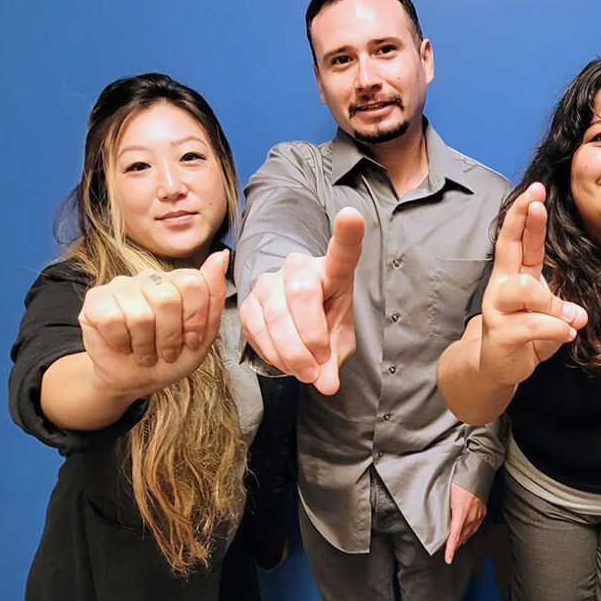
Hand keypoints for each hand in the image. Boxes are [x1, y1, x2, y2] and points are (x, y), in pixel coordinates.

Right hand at [78, 250, 227, 397]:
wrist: (134, 379)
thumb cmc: (169, 358)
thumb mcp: (203, 337)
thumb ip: (214, 297)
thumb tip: (221, 256)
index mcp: (177, 282)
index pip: (194, 282)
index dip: (195, 319)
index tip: (191, 340)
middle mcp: (149, 278)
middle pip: (167, 299)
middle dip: (170, 336)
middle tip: (165, 351)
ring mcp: (120, 286)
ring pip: (140, 315)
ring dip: (146, 345)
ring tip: (145, 352)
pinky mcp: (95, 300)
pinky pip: (113, 321)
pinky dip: (123, 343)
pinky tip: (124, 345)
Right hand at [239, 208, 364, 394]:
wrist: (294, 323)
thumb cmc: (325, 323)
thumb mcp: (339, 342)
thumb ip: (335, 361)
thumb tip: (327, 385)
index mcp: (333, 271)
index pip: (342, 251)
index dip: (347, 234)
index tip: (351, 215)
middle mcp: (299, 268)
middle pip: (302, 292)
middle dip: (310, 336)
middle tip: (319, 367)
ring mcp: (270, 281)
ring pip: (276, 314)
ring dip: (291, 352)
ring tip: (306, 373)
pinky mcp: (248, 301)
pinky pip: (256, 328)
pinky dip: (273, 354)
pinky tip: (286, 363)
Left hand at [444, 482, 486, 563]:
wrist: (478, 470)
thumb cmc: (461, 479)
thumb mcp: (447, 494)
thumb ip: (444, 509)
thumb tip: (439, 519)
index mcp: (461, 513)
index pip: (455, 536)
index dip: (451, 549)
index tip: (448, 559)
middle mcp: (472, 516)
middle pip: (462, 536)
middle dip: (453, 544)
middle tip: (444, 547)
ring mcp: (479, 514)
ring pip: (469, 532)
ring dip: (461, 538)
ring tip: (454, 541)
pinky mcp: (483, 511)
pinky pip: (475, 526)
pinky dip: (469, 531)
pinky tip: (466, 531)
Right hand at [478, 183, 588, 386]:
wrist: (497, 367)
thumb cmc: (524, 335)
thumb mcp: (547, 313)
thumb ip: (561, 306)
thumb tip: (579, 315)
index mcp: (514, 274)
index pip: (518, 238)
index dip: (525, 214)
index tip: (536, 190)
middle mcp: (501, 286)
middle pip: (507, 246)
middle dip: (521, 220)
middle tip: (537, 201)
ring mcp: (497, 309)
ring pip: (526, 289)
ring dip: (553, 304)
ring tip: (569, 320)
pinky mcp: (500, 333)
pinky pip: (533, 324)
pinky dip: (556, 329)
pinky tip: (566, 335)